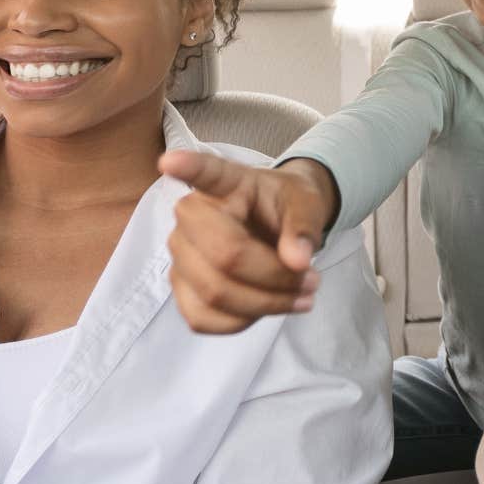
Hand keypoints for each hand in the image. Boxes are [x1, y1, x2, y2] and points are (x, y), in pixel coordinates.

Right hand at [158, 152, 336, 332]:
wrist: (277, 226)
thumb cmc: (286, 208)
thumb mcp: (307, 206)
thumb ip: (305, 227)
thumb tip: (297, 261)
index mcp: (227, 184)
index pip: (205, 173)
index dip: (188, 167)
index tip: (170, 160)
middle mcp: (191, 216)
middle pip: (226, 257)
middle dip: (276, 279)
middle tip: (313, 280)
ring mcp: (180, 253)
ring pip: (214, 295)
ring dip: (266, 305)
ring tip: (302, 295)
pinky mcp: (181, 288)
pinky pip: (202, 319)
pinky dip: (242, 322)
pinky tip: (268, 306)